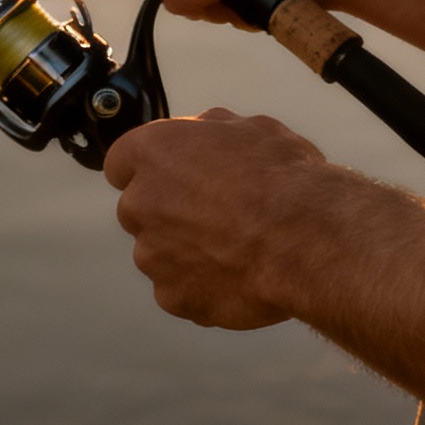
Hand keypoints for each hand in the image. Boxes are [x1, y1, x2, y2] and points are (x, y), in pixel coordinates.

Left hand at [104, 109, 326, 328]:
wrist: (303, 238)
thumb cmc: (280, 177)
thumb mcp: (248, 127)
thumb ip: (208, 131)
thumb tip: (200, 135)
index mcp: (153, 152)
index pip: (122, 161)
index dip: (150, 168)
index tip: (171, 174)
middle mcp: (141, 203)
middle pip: (140, 208)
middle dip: (168, 210)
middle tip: (215, 210)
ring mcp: (153, 256)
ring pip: (159, 251)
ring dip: (185, 249)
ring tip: (235, 243)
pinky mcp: (173, 298)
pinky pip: (179, 288)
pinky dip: (201, 283)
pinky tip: (236, 270)